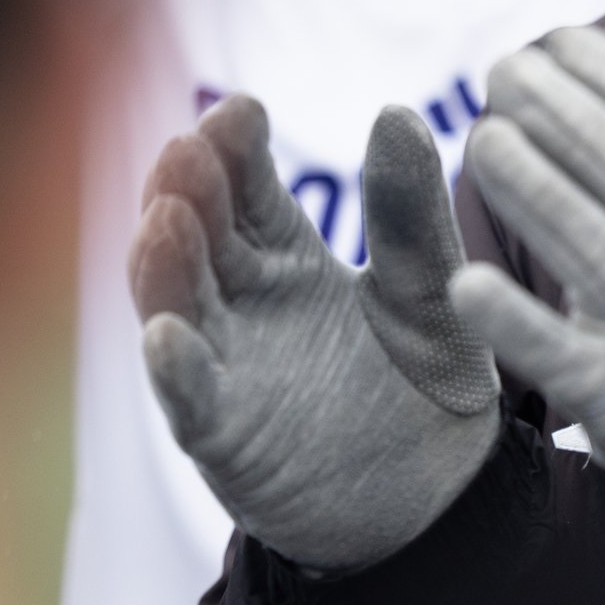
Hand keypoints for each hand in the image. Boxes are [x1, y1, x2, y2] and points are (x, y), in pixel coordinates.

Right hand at [132, 96, 499, 569]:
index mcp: (283, 254)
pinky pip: (190, 400)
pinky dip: (174, 368)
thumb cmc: (426, 378)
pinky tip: (167, 335)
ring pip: (175, 304)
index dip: (234, 146)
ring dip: (163, 263)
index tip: (242, 111)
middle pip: (197, 234)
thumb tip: (395, 111)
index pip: (244, 186)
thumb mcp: (428, 286)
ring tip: (165, 221)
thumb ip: (409, 213)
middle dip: (186, 191)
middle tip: (188, 150)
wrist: (442, 492)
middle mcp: (239, 302)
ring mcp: (225, 366)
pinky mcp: (226, 437)